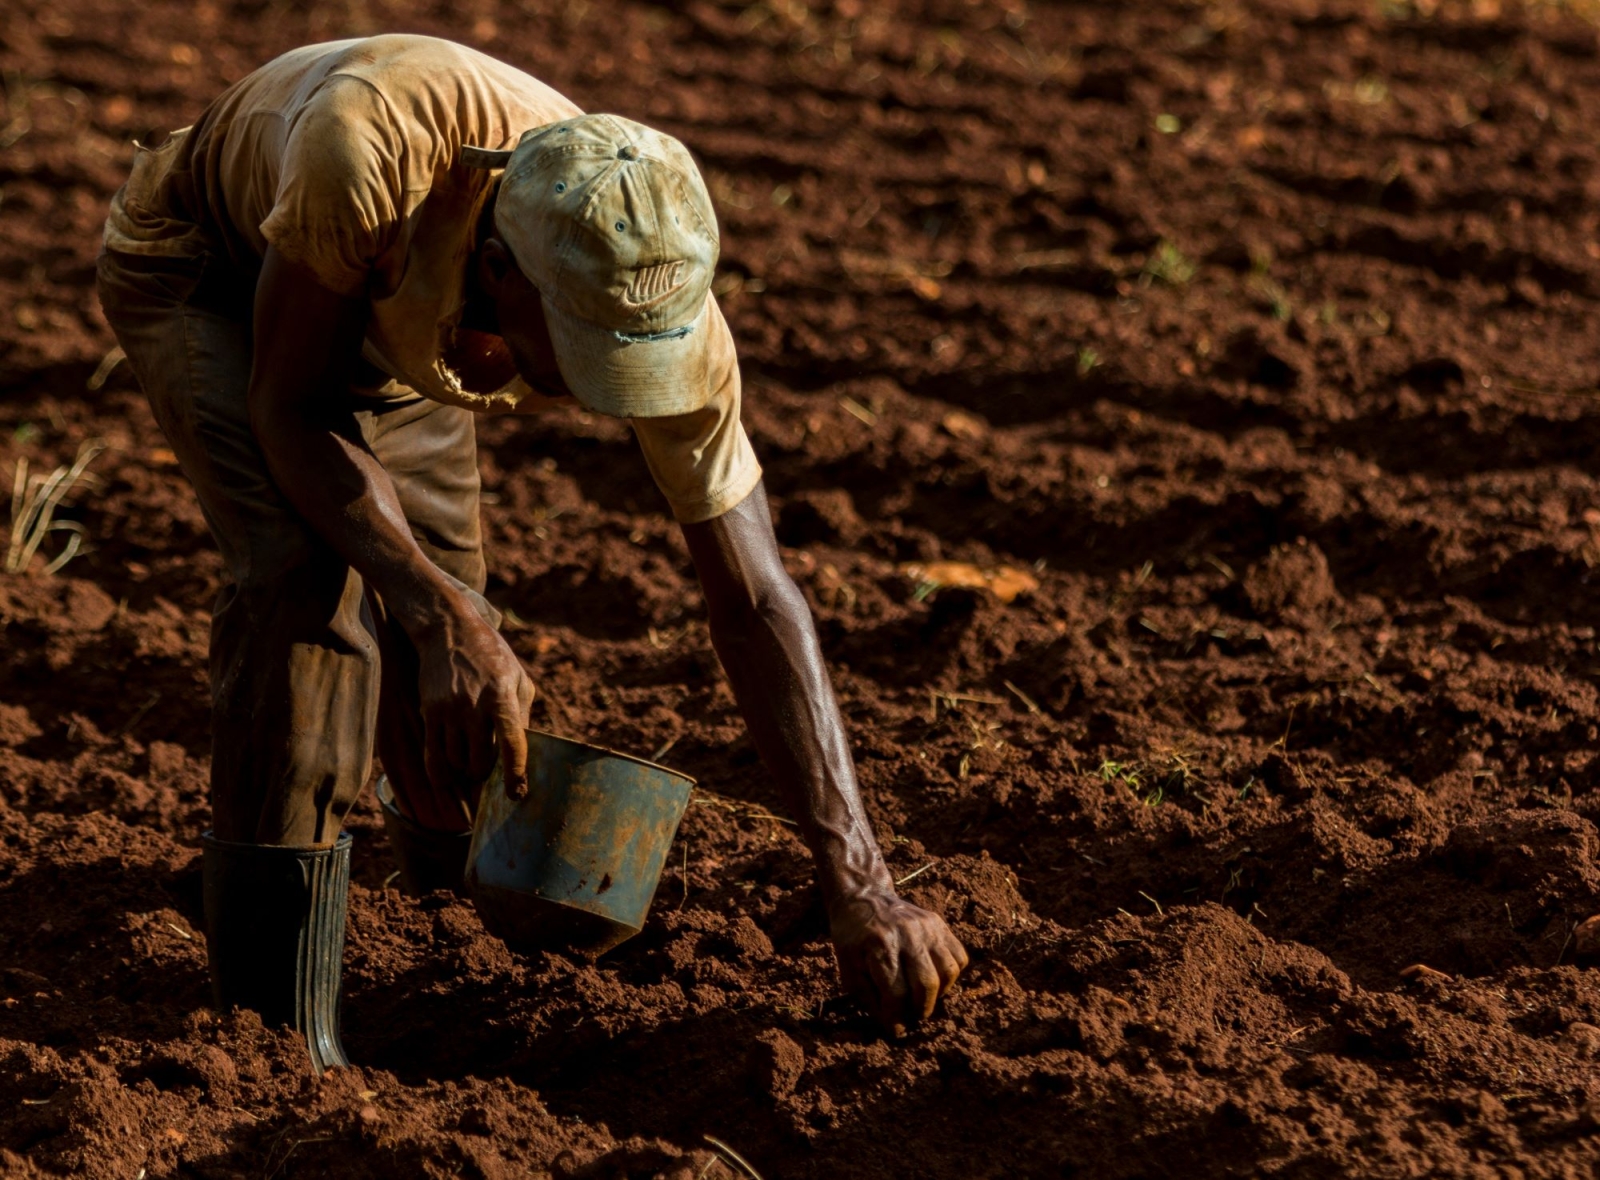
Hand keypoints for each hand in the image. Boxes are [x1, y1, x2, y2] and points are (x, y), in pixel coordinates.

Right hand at [414, 596, 536, 802]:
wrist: (449, 631)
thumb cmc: (492, 656)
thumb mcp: (518, 678)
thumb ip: (522, 715)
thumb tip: (523, 752)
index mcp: (502, 696)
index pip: (512, 743)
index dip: (515, 773)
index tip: (516, 794)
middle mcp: (474, 706)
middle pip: (480, 760)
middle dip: (486, 774)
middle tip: (489, 772)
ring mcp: (449, 710)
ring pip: (456, 761)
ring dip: (464, 769)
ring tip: (470, 762)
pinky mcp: (430, 712)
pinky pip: (433, 755)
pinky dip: (441, 772)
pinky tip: (446, 777)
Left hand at [830, 888, 967, 1033]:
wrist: (864, 897)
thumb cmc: (852, 938)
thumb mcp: (847, 968)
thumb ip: (869, 998)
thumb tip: (893, 1024)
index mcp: (878, 946)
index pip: (896, 993)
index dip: (897, 1018)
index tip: (895, 1029)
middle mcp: (906, 934)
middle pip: (926, 984)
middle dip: (920, 1010)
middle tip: (912, 1016)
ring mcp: (926, 926)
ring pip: (948, 971)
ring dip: (938, 994)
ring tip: (923, 997)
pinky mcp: (938, 923)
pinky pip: (959, 956)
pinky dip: (950, 975)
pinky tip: (934, 978)